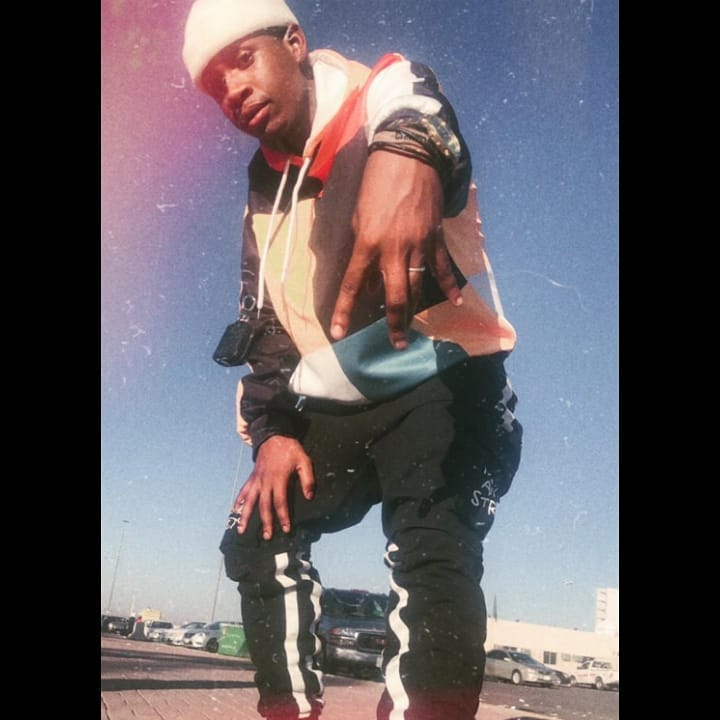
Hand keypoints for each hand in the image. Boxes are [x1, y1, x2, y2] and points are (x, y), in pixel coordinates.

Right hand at [231, 435, 314, 539]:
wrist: (274, 435)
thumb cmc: (290, 449)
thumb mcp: (304, 461)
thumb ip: (308, 479)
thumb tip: (309, 496)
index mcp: (278, 479)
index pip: (280, 502)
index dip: (283, 516)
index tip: (286, 528)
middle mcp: (265, 482)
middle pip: (264, 506)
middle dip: (265, 522)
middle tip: (267, 536)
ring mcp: (257, 480)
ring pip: (250, 501)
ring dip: (245, 516)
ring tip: (241, 530)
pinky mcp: (253, 477)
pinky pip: (244, 491)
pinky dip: (238, 501)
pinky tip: (234, 511)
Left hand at [330, 150, 462, 349]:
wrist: (408, 156)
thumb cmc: (375, 185)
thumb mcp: (358, 217)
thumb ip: (362, 249)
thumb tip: (369, 279)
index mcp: (367, 243)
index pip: (353, 285)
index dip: (345, 311)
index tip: (338, 334)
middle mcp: (393, 250)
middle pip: (394, 297)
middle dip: (394, 324)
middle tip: (396, 344)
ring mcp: (418, 245)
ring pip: (418, 288)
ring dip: (415, 312)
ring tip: (412, 331)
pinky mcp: (435, 238)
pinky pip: (442, 268)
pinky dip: (450, 286)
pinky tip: (455, 302)